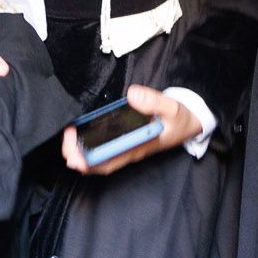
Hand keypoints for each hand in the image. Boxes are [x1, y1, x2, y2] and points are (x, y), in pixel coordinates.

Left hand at [62, 84, 201, 176]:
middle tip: (66, 139)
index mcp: (138, 147)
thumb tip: (131, 94)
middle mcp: (130, 151)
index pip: (108, 161)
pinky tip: (82, 133)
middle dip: (79, 156)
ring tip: (69, 136)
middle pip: (100, 163)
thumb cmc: (181, 118)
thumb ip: (154, 101)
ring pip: (101, 157)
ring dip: (83, 150)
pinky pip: (106, 147)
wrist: (191, 122)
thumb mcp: (172, 107)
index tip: (73, 147)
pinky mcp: (128, 139)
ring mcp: (128, 147)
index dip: (88, 159)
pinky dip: (91, 143)